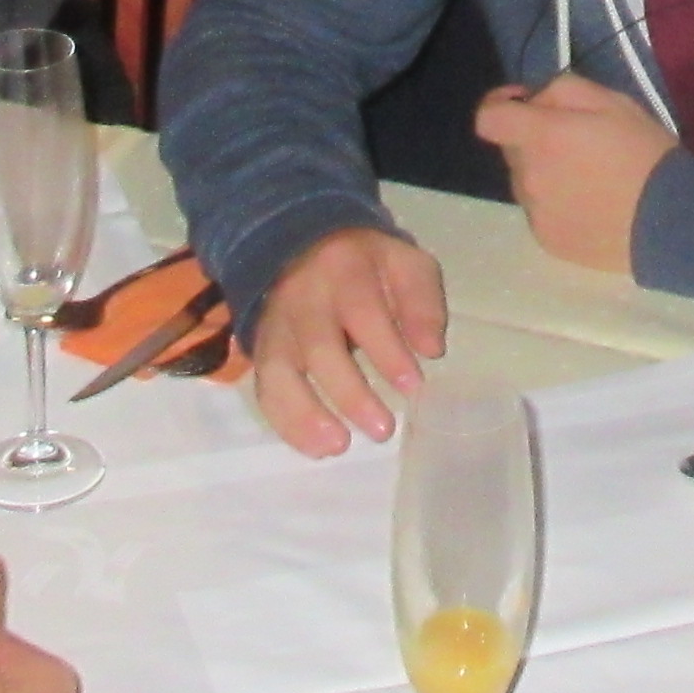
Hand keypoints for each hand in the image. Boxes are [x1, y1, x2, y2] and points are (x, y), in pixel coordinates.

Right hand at [242, 225, 448, 455]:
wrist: (302, 244)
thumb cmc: (367, 264)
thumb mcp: (404, 264)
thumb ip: (422, 302)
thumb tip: (432, 350)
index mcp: (345, 271)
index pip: (364, 313)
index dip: (388, 352)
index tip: (412, 387)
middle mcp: (304, 298)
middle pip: (319, 347)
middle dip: (350, 393)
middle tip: (383, 430)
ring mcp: (277, 324)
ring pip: (279, 371)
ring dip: (306, 414)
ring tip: (338, 447)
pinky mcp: (261, 348)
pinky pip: (265, 387)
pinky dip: (287, 422)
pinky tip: (317, 449)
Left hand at [473, 72, 675, 274]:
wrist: (669, 220)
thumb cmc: (643, 152)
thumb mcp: (612, 101)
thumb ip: (562, 90)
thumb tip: (535, 100)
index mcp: (541, 137)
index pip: (487, 119)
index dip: (499, 105)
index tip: (524, 104)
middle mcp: (528, 176)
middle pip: (513, 150)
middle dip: (534, 140)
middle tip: (576, 143)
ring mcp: (535, 213)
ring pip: (526, 183)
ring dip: (544, 174)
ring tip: (588, 180)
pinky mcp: (547, 241)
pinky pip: (540, 213)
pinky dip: (556, 205)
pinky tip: (591, 207)